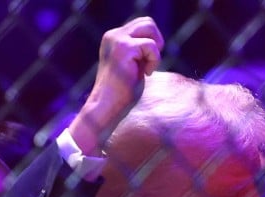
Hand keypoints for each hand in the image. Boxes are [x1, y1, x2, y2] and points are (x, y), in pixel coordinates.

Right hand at [68, 16, 164, 153]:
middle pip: (147, 22)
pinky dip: (154, 61)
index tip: (145, 63)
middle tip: (150, 63)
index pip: (142, 25)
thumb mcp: (132, 66)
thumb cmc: (121, 92)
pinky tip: (145, 74)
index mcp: (113, 38)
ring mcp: (117, 40)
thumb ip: (140, 51)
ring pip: (150, 29)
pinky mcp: (124, 48)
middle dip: (157, 42)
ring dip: (155, 51)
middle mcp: (113, 35)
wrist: (106, 107)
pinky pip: (151, 46)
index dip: (152, 42)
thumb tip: (158, 41)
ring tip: (146, 69)